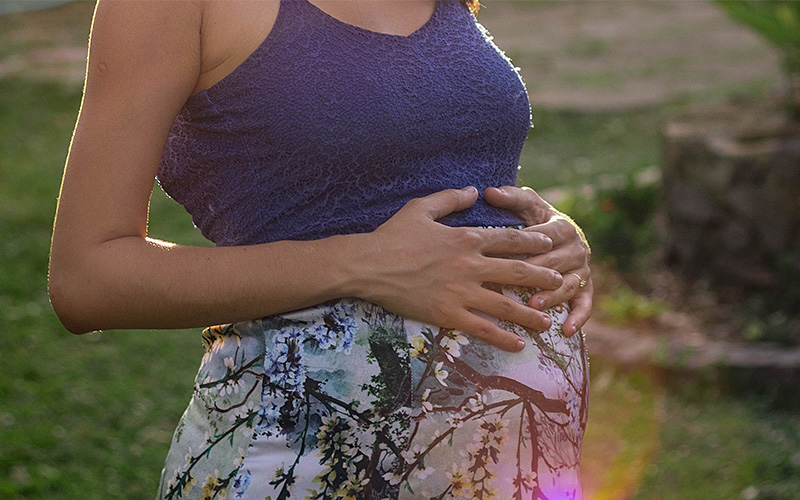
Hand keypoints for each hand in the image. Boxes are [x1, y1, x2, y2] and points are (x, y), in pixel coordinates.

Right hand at [358, 186, 563, 351]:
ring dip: (531, 314)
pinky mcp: (448, 314)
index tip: (549, 243)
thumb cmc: (392, 235)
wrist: (368, 265)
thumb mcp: (421, 207)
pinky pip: (483, 328)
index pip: (509, 239)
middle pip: (517, 272)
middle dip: (543, 277)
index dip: (532, 241)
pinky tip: (518, 345)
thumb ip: (450, 197)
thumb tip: (473, 189)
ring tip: (548, 322)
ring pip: (506, 305)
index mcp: (466, 238)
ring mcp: (461, 292)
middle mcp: (470, 265)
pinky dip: (503, 338)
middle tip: (560, 281)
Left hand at [484, 186, 592, 336]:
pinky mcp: (586, 289)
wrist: (558, 235)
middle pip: (555, 262)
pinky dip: (578, 318)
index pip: (545, 236)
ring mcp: (583, 270)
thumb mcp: (527, 207)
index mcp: (563, 226)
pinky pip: (584, 304)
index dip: (527, 243)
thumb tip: (489, 192)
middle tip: (515, 284)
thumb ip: (511, 198)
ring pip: (568, 285)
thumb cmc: (535, 221)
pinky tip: (565, 331)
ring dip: (552, 296)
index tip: (504, 251)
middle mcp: (577, 248)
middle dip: (535, 274)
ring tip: (533, 306)